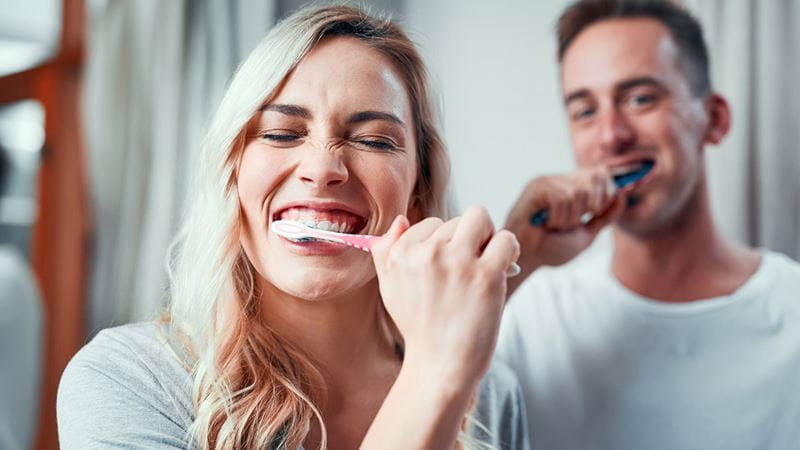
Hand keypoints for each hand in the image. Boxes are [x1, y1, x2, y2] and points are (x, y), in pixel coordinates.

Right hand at [371, 205, 519, 386]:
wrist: (440, 365)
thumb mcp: (390, 288)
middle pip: (457, 220)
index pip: (431, 224)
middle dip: (467, 240)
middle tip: (469, 269)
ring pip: (480, 219)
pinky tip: (502, 270)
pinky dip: (509, 250)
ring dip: (488, 238)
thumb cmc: (420, 327)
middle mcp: (427, 254)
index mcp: (401, 254)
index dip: (445, 244)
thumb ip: (387, 251)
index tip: (448, 268)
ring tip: (485, 265)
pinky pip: (505, 239)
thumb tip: (401, 219)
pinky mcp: (486, 276)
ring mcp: (457, 263)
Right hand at [505, 167, 625, 285]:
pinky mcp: (536, 188)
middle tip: (572, 223)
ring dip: (571, 219)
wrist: (528, 260)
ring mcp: (547, 182)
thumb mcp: (587, 233)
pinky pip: (562, 199)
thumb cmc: (551, 248)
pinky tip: (546, 225)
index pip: (601, 174)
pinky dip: (558, 218)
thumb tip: (622, 194)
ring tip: (555, 227)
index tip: (596, 212)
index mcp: (572, 187)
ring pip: (579, 192)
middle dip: (591, 207)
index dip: (608, 192)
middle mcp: (560, 180)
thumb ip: (605, 215)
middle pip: (595, 179)